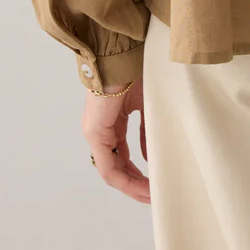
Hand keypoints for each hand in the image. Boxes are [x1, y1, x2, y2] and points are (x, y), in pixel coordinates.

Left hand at [82, 78, 150, 202]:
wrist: (122, 54)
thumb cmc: (135, 71)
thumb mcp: (146, 104)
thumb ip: (146, 131)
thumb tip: (148, 155)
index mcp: (111, 123)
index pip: (122, 157)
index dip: (137, 173)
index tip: (154, 182)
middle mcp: (100, 131)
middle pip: (116, 168)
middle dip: (135, 184)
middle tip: (153, 195)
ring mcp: (95, 133)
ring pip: (111, 171)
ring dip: (131, 186)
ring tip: (149, 195)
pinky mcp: (95, 132)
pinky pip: (108, 166)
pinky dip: (124, 178)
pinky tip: (141, 183)